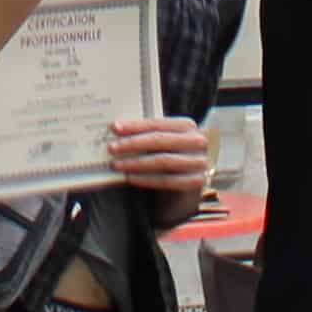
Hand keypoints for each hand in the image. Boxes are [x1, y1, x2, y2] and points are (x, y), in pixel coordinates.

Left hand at [99, 116, 219, 202]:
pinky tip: (130, 178)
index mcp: (188, 126)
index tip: (114, 128)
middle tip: (112, 148)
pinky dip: (147, 179)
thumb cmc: (169, 160)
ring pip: (163, 160)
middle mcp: (197, 141)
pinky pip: (167, 180)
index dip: (135, 125)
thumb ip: (147, 135)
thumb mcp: (161, 144)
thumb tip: (117, 129)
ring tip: (117, 164)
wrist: (186, 188)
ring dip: (136, 163)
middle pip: (160, 140)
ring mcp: (199, 162)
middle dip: (133, 143)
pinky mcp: (197, 181)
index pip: (158, 123)